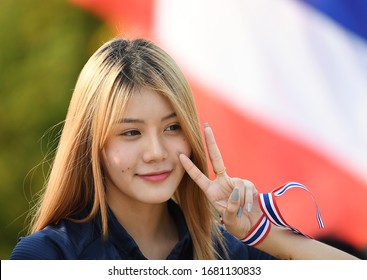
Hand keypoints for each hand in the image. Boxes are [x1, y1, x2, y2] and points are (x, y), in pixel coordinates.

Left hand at [178, 123, 262, 238]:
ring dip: (240, 201)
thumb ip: (230, 208)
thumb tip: (235, 192)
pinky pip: (246, 190)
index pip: (198, 176)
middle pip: (216, 158)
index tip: (180, 155)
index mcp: (211, 191)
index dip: (189, 167)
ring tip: (241, 212)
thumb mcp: (229, 219)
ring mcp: (235, 181)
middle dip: (211, 142)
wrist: (252, 225)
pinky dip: (247, 201)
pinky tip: (248, 208)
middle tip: (206, 126)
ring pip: (237, 185)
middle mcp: (222, 182)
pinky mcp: (247, 184)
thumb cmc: (236, 222)